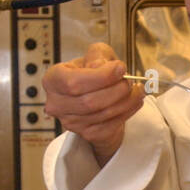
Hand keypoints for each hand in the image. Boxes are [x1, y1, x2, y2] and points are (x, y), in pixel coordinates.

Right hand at [42, 42, 143, 159]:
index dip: (101, 77)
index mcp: (53, 80)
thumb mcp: (94, 55)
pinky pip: (111, 125)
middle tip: (129, 80)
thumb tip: (104, 67)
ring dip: (127, 101)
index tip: (120, 68)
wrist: (96, 97)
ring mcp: (71, 122)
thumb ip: (97, 55)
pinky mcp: (87, 133)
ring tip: (137, 89)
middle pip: (90, 101)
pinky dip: (128, 111)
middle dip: (116, 89)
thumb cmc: (92, 74)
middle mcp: (57, 103)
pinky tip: (134, 101)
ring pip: (103, 114)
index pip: (74, 82)